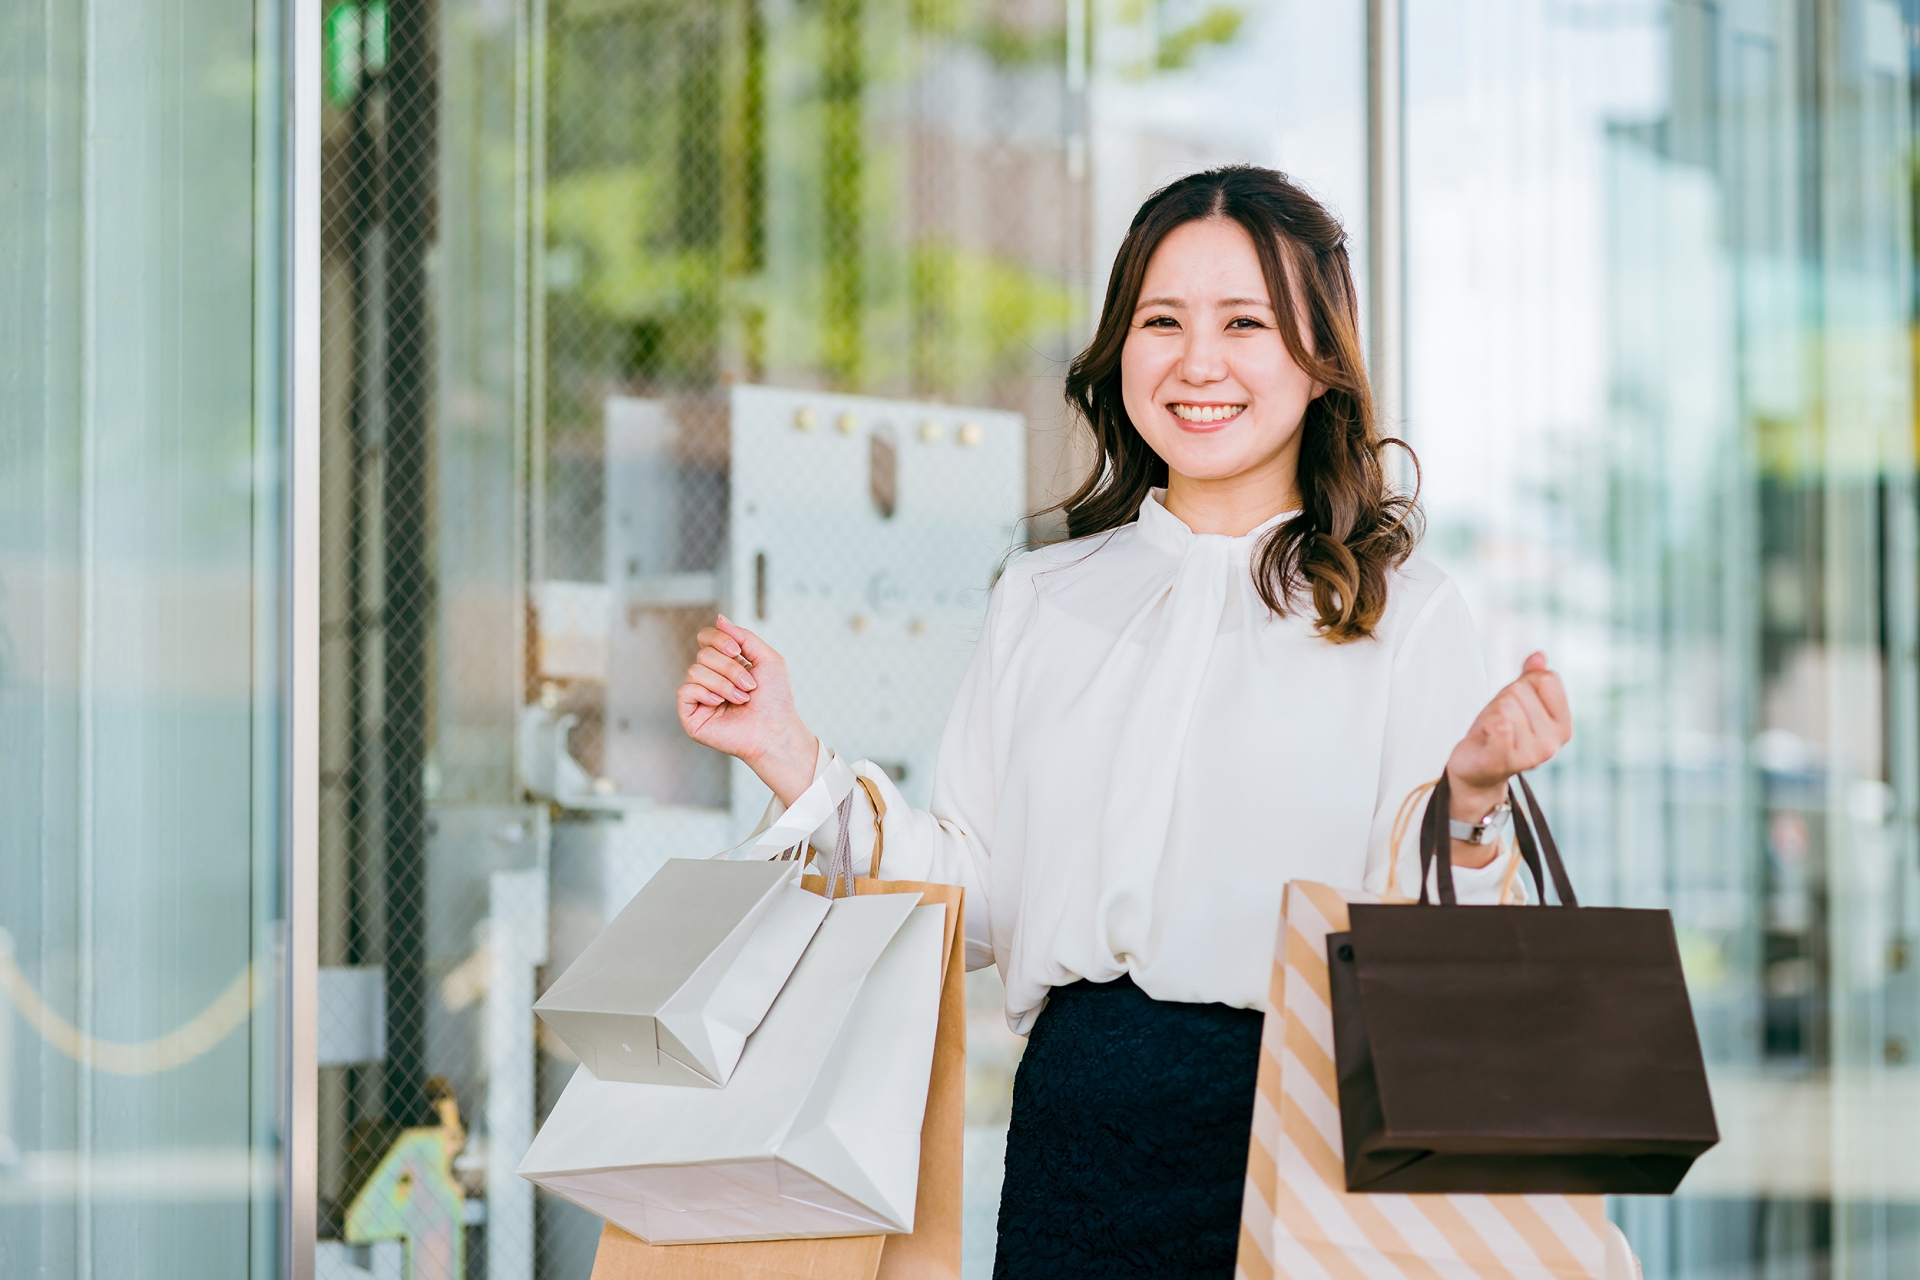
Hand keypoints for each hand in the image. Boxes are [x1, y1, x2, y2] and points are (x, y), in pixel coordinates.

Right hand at [677, 616, 817, 804]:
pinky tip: (720, 705)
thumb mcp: (767, 658)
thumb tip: (719, 618)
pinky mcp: (690, 715)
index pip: (706, 638)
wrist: (775, 731)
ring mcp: (699, 697)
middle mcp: (710, 678)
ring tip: (741, 699)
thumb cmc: (775, 699)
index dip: (718, 638)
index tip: (736, 651)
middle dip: (730, 668)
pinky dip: (706, 693)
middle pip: (703, 654)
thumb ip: (743, 636)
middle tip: (749, 686)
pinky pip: (685, 690)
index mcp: (725, 664)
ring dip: (723, 683)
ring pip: (694, 670)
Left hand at [1445, 652, 1571, 865]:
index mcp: (1563, 726)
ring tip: (1492, 732)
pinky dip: (1488, 724)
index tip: (1516, 704)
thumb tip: (1539, 656)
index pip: (1546, 679)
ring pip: (1505, 704)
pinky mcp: (1504, 760)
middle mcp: (1552, 743)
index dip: (1524, 684)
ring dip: (1492, 714)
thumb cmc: (1498, 732)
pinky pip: (1500, 725)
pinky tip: (1487, 737)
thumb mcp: (1517, 700)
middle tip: (1498, 722)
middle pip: (1520, 690)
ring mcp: (1531, 755)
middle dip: (1503, 701)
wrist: (1476, 769)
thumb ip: (1531, 678)